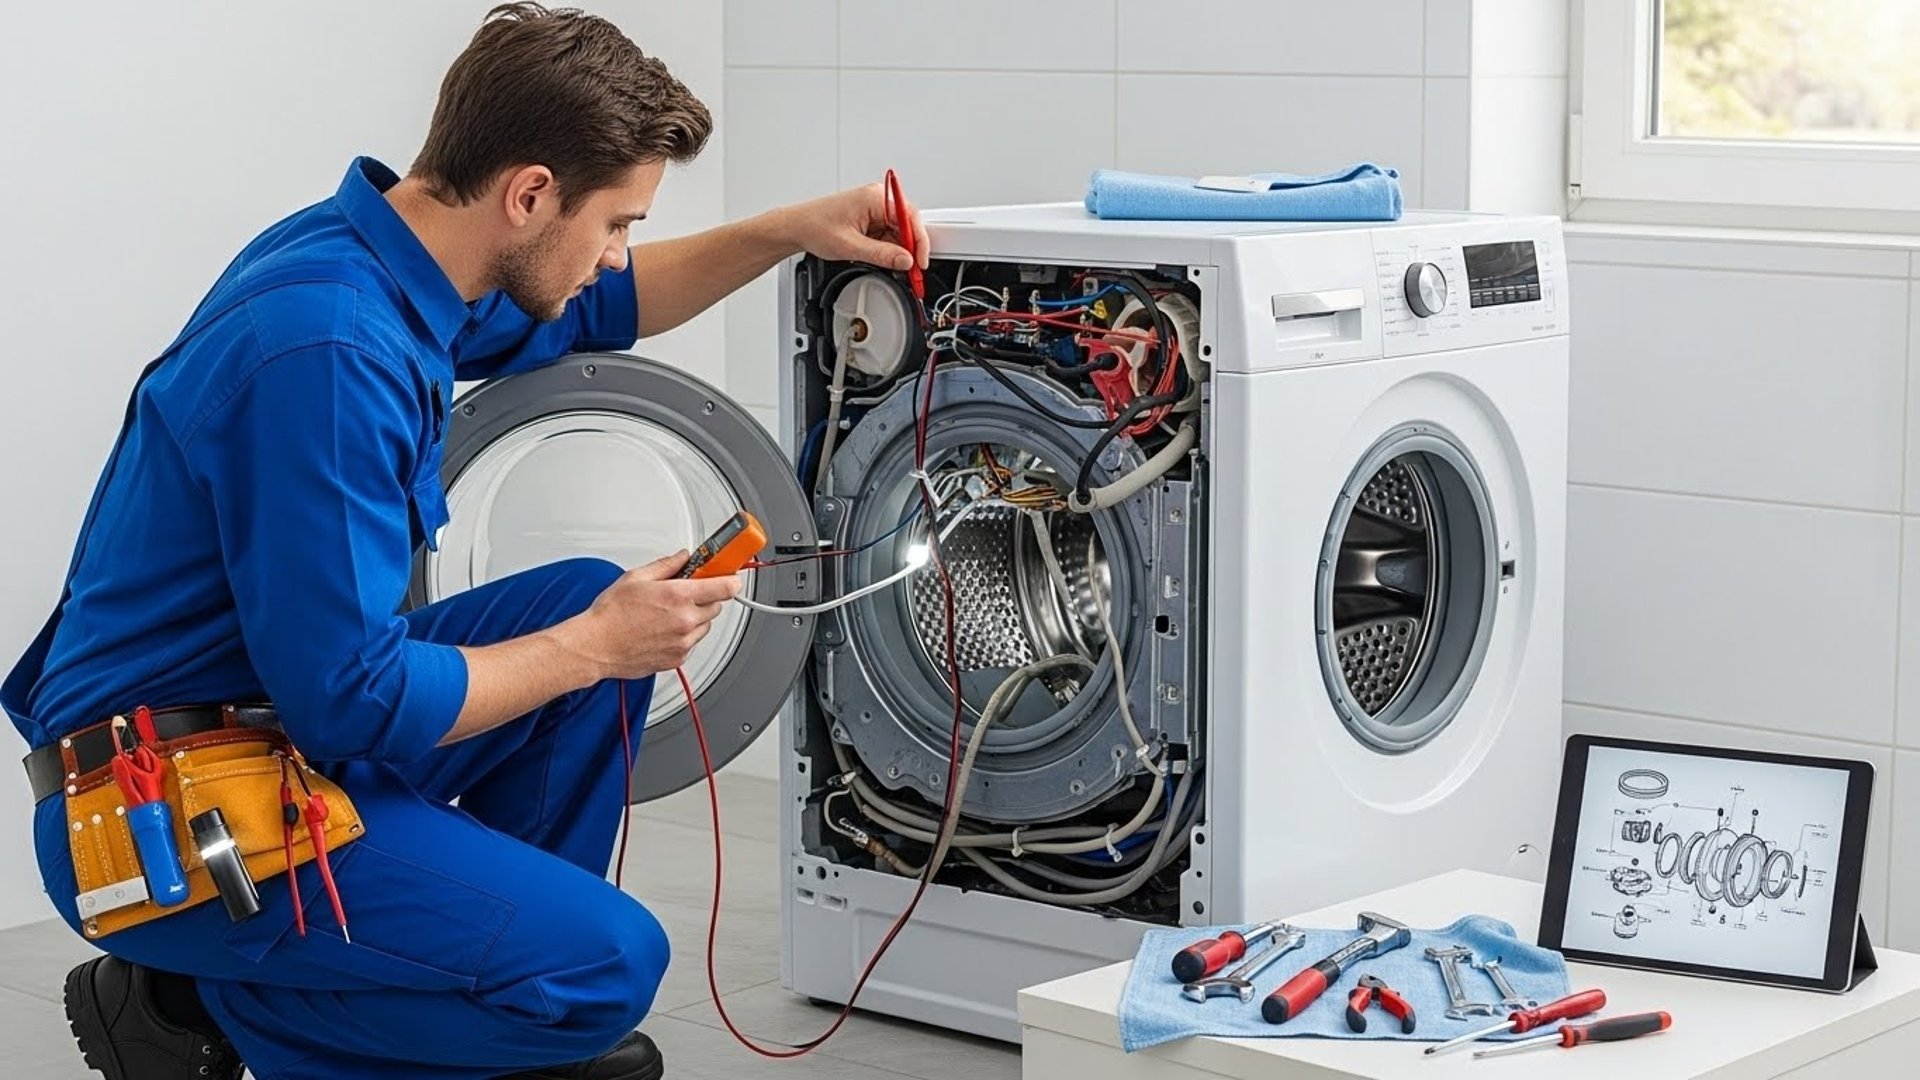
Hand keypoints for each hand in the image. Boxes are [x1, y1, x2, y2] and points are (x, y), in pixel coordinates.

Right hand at [568, 552, 741, 680]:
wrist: (596, 646)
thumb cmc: (611, 615)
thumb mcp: (636, 577)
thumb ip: (667, 565)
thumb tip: (683, 557)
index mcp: (678, 596)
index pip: (724, 587)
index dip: (730, 579)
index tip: (731, 575)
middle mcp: (685, 620)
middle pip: (716, 606)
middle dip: (705, 597)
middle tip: (685, 593)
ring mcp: (683, 641)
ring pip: (705, 625)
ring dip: (695, 617)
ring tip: (668, 614)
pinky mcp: (678, 658)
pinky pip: (692, 642)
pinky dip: (684, 635)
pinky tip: (662, 630)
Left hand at [778, 182, 930, 271]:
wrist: (797, 227)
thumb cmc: (815, 226)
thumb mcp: (850, 246)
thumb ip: (882, 254)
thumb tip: (905, 260)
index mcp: (874, 197)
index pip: (909, 216)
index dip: (919, 240)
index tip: (919, 260)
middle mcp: (877, 199)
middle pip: (907, 224)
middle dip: (909, 249)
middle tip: (911, 270)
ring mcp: (874, 209)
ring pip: (899, 232)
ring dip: (898, 251)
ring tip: (890, 265)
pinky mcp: (870, 219)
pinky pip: (888, 234)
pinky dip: (888, 249)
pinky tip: (882, 258)